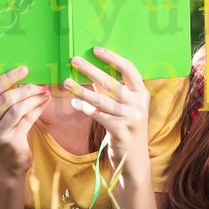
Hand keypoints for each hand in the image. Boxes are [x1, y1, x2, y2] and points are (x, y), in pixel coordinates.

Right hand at [0, 66, 48, 176]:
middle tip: (40, 84)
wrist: (9, 166)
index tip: (24, 69)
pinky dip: (37, 109)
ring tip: (44, 92)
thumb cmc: (8, 136)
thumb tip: (31, 80)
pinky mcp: (9, 141)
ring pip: (16, 109)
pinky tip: (45, 102)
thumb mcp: (4, 118)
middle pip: (5, 98)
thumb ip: (12, 101)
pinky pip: (26, 120)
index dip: (8, 77)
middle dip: (26, 88)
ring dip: (33, 98)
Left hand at [65, 48, 151, 184]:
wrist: (134, 159)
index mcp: (142, 93)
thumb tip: (91, 70)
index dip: (112, 58)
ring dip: (81, 89)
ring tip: (66, 82)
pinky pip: (99, 115)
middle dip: (90, 69)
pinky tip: (76, 103)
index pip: (128, 69)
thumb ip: (112, 91)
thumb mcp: (125, 107)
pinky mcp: (121, 130)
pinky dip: (86, 108)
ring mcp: (132, 117)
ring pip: (101, 99)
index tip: (95, 50)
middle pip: (111, 81)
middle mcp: (139, 103)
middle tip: (74, 60)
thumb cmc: (126, 128)